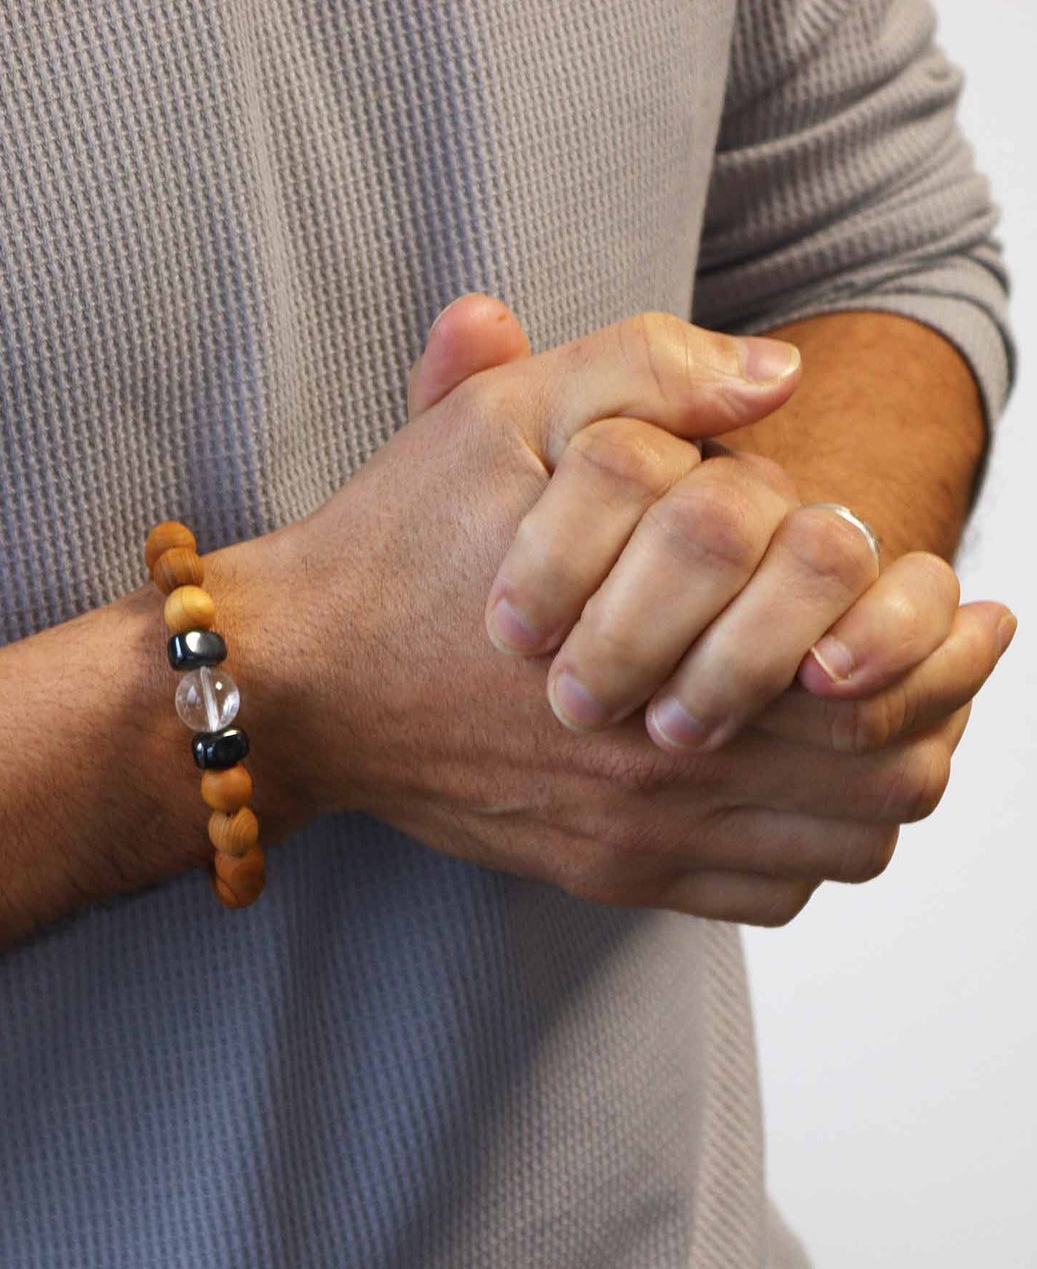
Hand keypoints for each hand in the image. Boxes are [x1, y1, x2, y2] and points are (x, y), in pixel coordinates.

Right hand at [242, 301, 1015, 923]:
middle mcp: (666, 764)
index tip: (973, 603)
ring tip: (881, 724)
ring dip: (883, 784)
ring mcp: (636, 836)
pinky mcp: (602, 874)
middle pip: (885, 774)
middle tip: (942, 660)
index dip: (947, 638)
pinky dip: (810, 854)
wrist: (299, 680)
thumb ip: (644, 372)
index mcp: (667, 645)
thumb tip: (779, 375)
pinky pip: (765, 896)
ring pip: (840, 846)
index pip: (877, 675)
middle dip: (942, 712)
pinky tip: (793, 793)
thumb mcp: (502, 417)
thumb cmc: (396, 550)